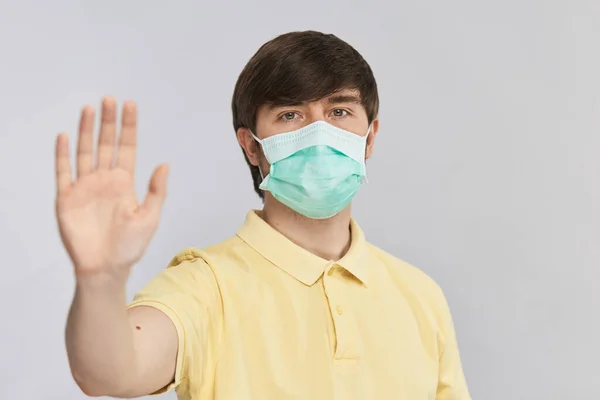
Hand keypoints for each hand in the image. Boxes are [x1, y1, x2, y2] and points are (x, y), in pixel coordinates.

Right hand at [55, 97, 168, 277]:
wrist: (105, 268)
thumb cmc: (130, 246)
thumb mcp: (149, 217)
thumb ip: (156, 191)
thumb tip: (164, 164)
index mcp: (125, 183)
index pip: (126, 147)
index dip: (128, 127)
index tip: (130, 105)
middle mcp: (105, 180)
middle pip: (106, 144)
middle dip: (108, 121)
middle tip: (109, 99)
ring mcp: (85, 187)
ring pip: (85, 152)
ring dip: (86, 131)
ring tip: (89, 108)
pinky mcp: (67, 198)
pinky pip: (63, 171)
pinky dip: (63, 154)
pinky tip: (65, 136)